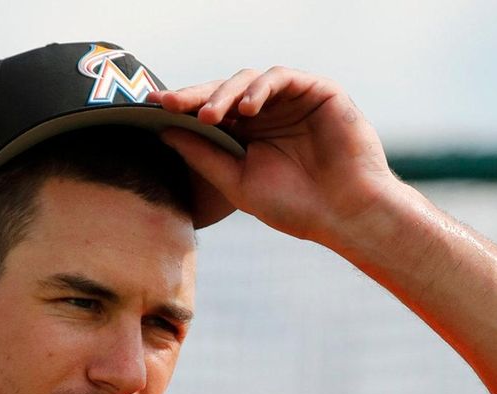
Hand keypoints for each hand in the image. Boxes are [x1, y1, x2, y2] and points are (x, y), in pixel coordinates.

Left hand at [149, 68, 403, 245]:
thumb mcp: (237, 182)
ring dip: (224, 94)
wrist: (345, 214)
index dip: (181, 108)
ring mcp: (291, 100)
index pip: (208, 113)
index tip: (151, 109)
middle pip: (222, 92)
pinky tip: (246, 109)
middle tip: (171, 104)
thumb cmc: (294, 206)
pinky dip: (260, 88)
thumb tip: (165, 131)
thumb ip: (203, 155)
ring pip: (248, 80)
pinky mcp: (317, 91)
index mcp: (247, 135)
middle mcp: (267, 114)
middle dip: (195, 96)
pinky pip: (281, 77)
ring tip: (210, 116)